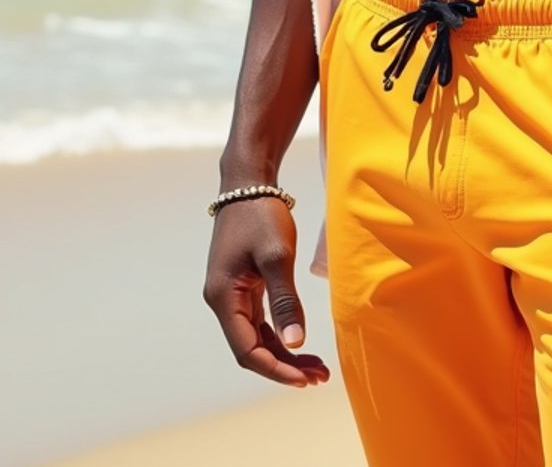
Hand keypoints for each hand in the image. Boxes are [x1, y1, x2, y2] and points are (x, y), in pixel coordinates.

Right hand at [203, 197, 329, 386]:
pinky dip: (280, 332)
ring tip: (316, 366)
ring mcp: (232, 294)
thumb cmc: (261, 215)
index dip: (275, 369)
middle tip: (319, 376)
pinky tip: (300, 341)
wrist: (248, 183)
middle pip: (251, 348)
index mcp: (223, 298)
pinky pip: (259, 319)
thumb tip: (296, 342)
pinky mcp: (243, 285)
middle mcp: (222, 301)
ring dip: (284, 352)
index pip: (247, 350)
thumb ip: (285, 301)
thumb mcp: (277, 256)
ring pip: (256, 336)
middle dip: (284, 365)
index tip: (304, 379)